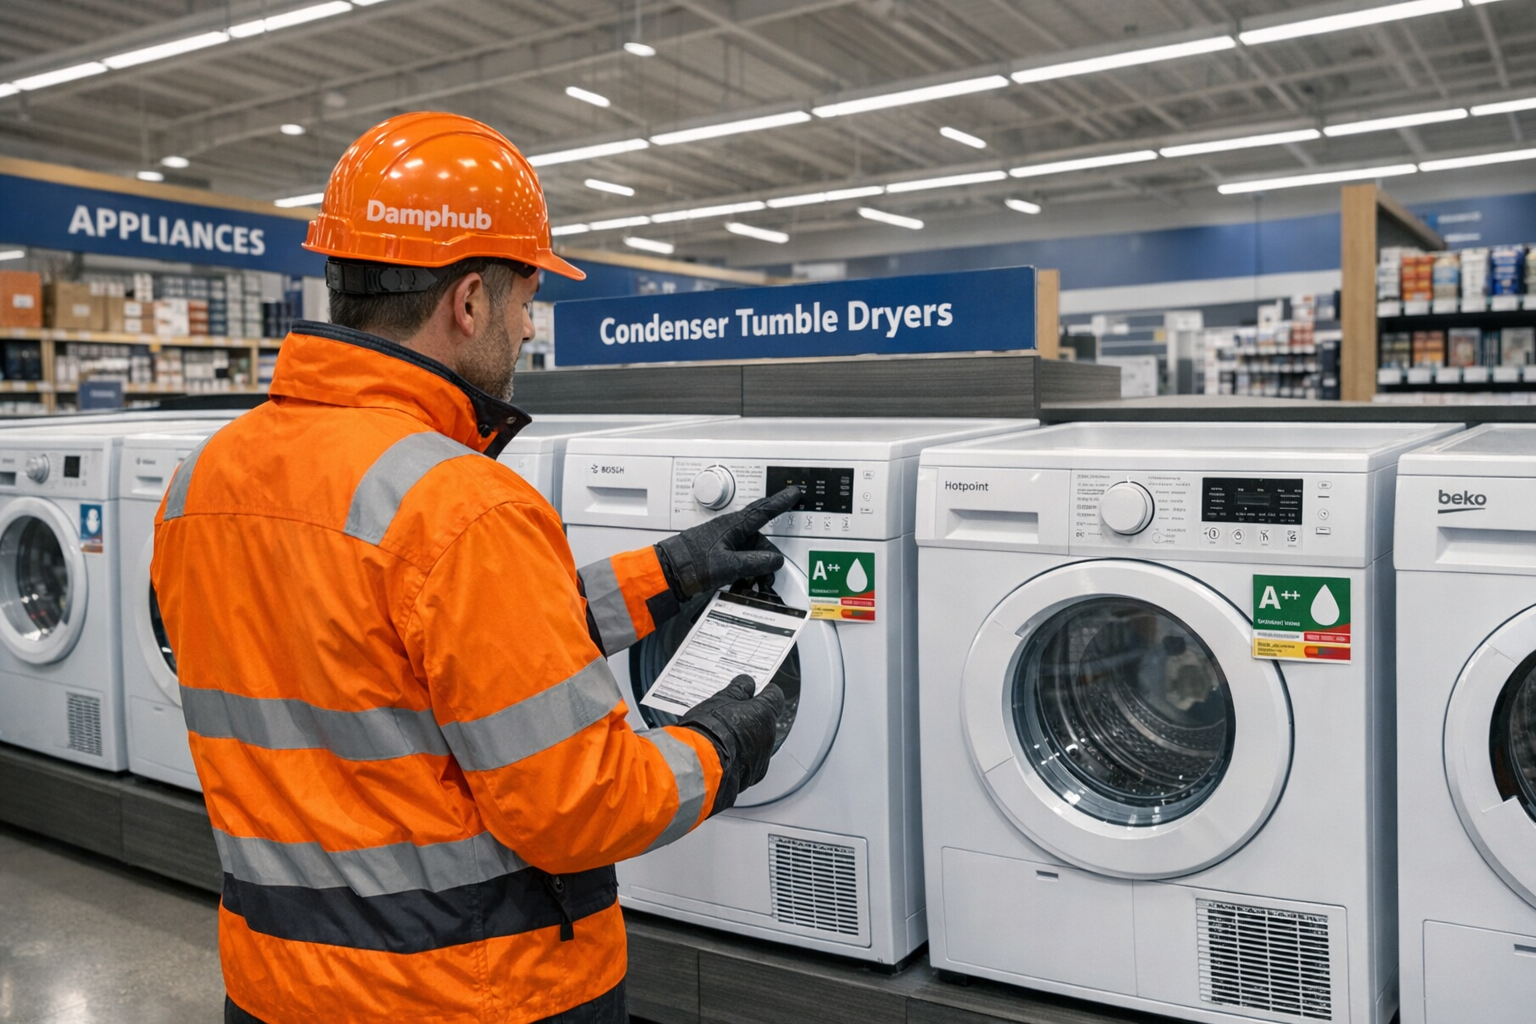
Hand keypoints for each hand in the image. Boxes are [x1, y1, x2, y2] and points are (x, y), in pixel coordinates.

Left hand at [655, 486, 800, 600]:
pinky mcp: (720, 554)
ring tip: (750, 585)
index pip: (763, 510)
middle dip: (767, 561)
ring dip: (755, 571)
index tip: (793, 492)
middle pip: (761, 542)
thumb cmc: (692, 562)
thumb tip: (774, 560)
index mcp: (734, 525)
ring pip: (752, 554)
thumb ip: (755, 562)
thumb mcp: (729, 565)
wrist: (669, 571)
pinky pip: (741, 561)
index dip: (781, 501)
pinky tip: (740, 584)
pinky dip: (744, 573)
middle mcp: (731, 530)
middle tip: (766, 578)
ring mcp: (725, 542)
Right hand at [679, 674, 784, 813]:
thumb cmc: (709, 730)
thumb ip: (738, 690)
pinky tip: (722, 754)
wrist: (697, 765)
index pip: (775, 697)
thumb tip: (747, 683)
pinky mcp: (751, 776)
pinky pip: (748, 762)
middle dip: (751, 717)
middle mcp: (768, 737)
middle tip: (730, 714)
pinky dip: (739, 757)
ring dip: (745, 739)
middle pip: (765, 722)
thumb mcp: (720, 700)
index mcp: (764, 714)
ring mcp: (761, 759)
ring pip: (757, 743)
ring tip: (721, 737)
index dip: (765, 692)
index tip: (757, 690)